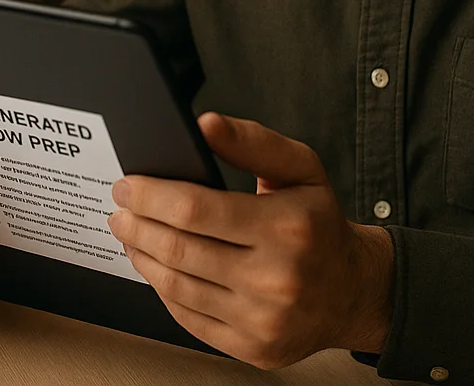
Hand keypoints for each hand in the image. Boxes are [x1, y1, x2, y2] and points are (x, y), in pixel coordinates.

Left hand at [106, 112, 393, 368]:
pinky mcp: (252, 348)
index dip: (151, 195)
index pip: (196, 209)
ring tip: (131, 236)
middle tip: (120, 210)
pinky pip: (188, 318)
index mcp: (287, 227)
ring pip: (177, 286)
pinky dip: (163, 290)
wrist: (354, 292)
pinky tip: (156, 268)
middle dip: (137, 225)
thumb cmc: (320, 225)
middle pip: (179, 248)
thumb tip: (205, 124)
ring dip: (143, 257)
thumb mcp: (302, 169)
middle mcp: (276, 278)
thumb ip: (253, 142)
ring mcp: (262, 319)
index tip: (128, 185)